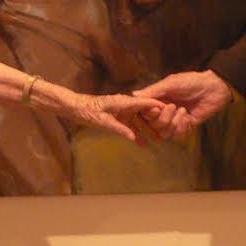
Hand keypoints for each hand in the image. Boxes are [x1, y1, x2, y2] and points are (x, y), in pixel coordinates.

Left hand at [58, 92, 175, 144]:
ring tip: (158, 140)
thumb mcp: (103, 122)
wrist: (75, 109)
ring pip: (138, 122)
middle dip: (156, 122)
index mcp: (123, 102)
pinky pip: (129, 127)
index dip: (158, 106)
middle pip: (145, 114)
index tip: (171, 110)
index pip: (144, 103)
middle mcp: (125, 106)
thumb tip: (133, 137)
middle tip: (168, 130)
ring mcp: (122, 112)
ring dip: (147, 131)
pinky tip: (143, 144)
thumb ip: (119, 129)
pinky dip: (136, 135)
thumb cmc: (88, 111)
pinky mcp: (117, 118)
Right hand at [133, 71, 233, 136]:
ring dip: (172, 122)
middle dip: (162, 118)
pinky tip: (187, 115)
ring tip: (182, 110)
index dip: (148, 114)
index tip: (156, 108)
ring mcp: (174, 120)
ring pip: (163, 132)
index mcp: (157, 101)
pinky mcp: (185, 127)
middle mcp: (163, 112)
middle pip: (152, 126)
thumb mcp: (170, 84)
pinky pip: (176, 134)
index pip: (144, 114)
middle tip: (172, 106)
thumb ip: (152, 91)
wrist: (214, 88)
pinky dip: (181, 125)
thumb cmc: (191, 81)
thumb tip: (133, 95)